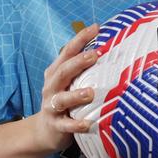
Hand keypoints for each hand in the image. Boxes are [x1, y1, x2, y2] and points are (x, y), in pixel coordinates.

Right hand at [34, 23, 99, 152]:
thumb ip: (84, 68)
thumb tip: (112, 48)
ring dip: (75, 95)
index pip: (67, 51)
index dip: (80, 39)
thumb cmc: (65, 98)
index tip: (95, 28)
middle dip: (78, 63)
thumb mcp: (70, 81)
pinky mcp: (55, 125)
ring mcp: (51, 106)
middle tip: (95, 55)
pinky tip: (88, 123)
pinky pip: (65, 125)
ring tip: (90, 93)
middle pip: (63, 71)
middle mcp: (52, 86)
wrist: (45, 130)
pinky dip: (76, 125)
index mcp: (56, 72)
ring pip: (61, 99)